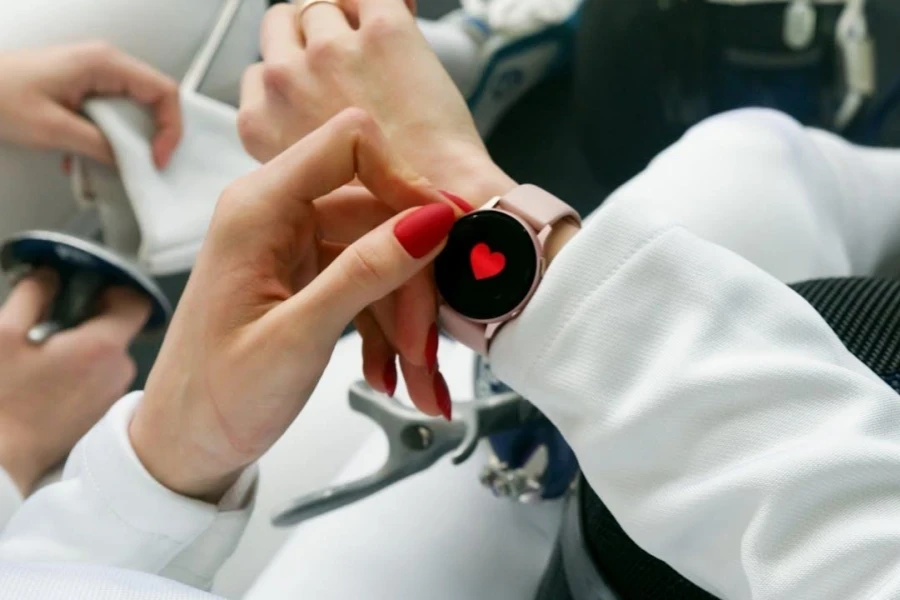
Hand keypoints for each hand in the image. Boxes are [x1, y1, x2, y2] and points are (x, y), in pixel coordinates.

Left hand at [0, 42, 181, 167]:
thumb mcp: (53, 129)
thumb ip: (99, 146)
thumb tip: (130, 163)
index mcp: (104, 64)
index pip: (163, 92)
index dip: (170, 128)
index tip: (157, 157)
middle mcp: (104, 65)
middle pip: (152, 101)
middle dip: (152, 137)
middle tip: (143, 165)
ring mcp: (93, 75)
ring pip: (132, 111)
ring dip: (127, 142)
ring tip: (112, 163)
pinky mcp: (81, 88)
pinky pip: (111, 114)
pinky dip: (107, 139)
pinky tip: (87, 157)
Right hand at [0, 271, 150, 495]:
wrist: (2, 458)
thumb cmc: (1, 402)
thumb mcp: (3, 334)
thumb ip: (32, 293)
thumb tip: (51, 275)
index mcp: (102, 347)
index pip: (138, 302)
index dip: (115, 288)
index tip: (88, 289)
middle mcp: (119, 369)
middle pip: (119, 326)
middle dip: (89, 318)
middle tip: (50, 323)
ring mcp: (113, 392)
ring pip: (108, 352)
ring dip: (82, 345)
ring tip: (44, 356)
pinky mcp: (103, 409)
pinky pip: (101, 375)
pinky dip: (82, 368)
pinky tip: (49, 379)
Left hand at [131, 110, 458, 501]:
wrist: (187, 444)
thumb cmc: (216, 397)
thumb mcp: (298, 337)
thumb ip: (365, 273)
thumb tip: (430, 221)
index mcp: (257, 209)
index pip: (349, 142)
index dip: (404, 178)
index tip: (443, 230)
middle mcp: (275, 214)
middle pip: (377, 211)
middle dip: (414, 279)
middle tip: (427, 343)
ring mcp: (293, 245)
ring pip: (382, 251)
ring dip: (407, 314)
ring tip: (415, 376)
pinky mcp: (307, 274)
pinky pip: (369, 280)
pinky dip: (388, 325)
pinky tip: (391, 370)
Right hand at [239, 0, 515, 203]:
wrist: (445, 205)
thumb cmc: (389, 208)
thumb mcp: (315, 185)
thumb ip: (300, 140)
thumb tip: (316, 116)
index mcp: (259, 123)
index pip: (259, 72)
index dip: (295, 74)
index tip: (322, 86)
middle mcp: (284, 81)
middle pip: (282, 25)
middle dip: (311, 38)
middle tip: (348, 60)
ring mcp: (331, 52)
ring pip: (322, 6)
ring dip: (347, 20)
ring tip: (379, 48)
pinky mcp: (384, 32)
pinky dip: (383, 3)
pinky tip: (399, 17)